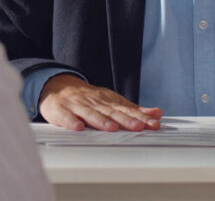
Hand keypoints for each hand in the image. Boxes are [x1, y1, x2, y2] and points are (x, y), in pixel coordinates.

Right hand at [39, 74, 161, 131]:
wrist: (58, 86)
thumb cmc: (89, 99)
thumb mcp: (112, 101)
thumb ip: (133, 110)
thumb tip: (157, 113)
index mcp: (108, 101)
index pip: (127, 110)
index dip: (141, 117)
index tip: (153, 124)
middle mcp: (95, 102)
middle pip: (112, 112)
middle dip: (126, 120)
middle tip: (139, 126)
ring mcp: (78, 106)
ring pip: (90, 114)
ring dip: (101, 121)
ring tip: (112, 128)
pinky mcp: (60, 110)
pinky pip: (66, 117)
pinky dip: (71, 121)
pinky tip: (78, 127)